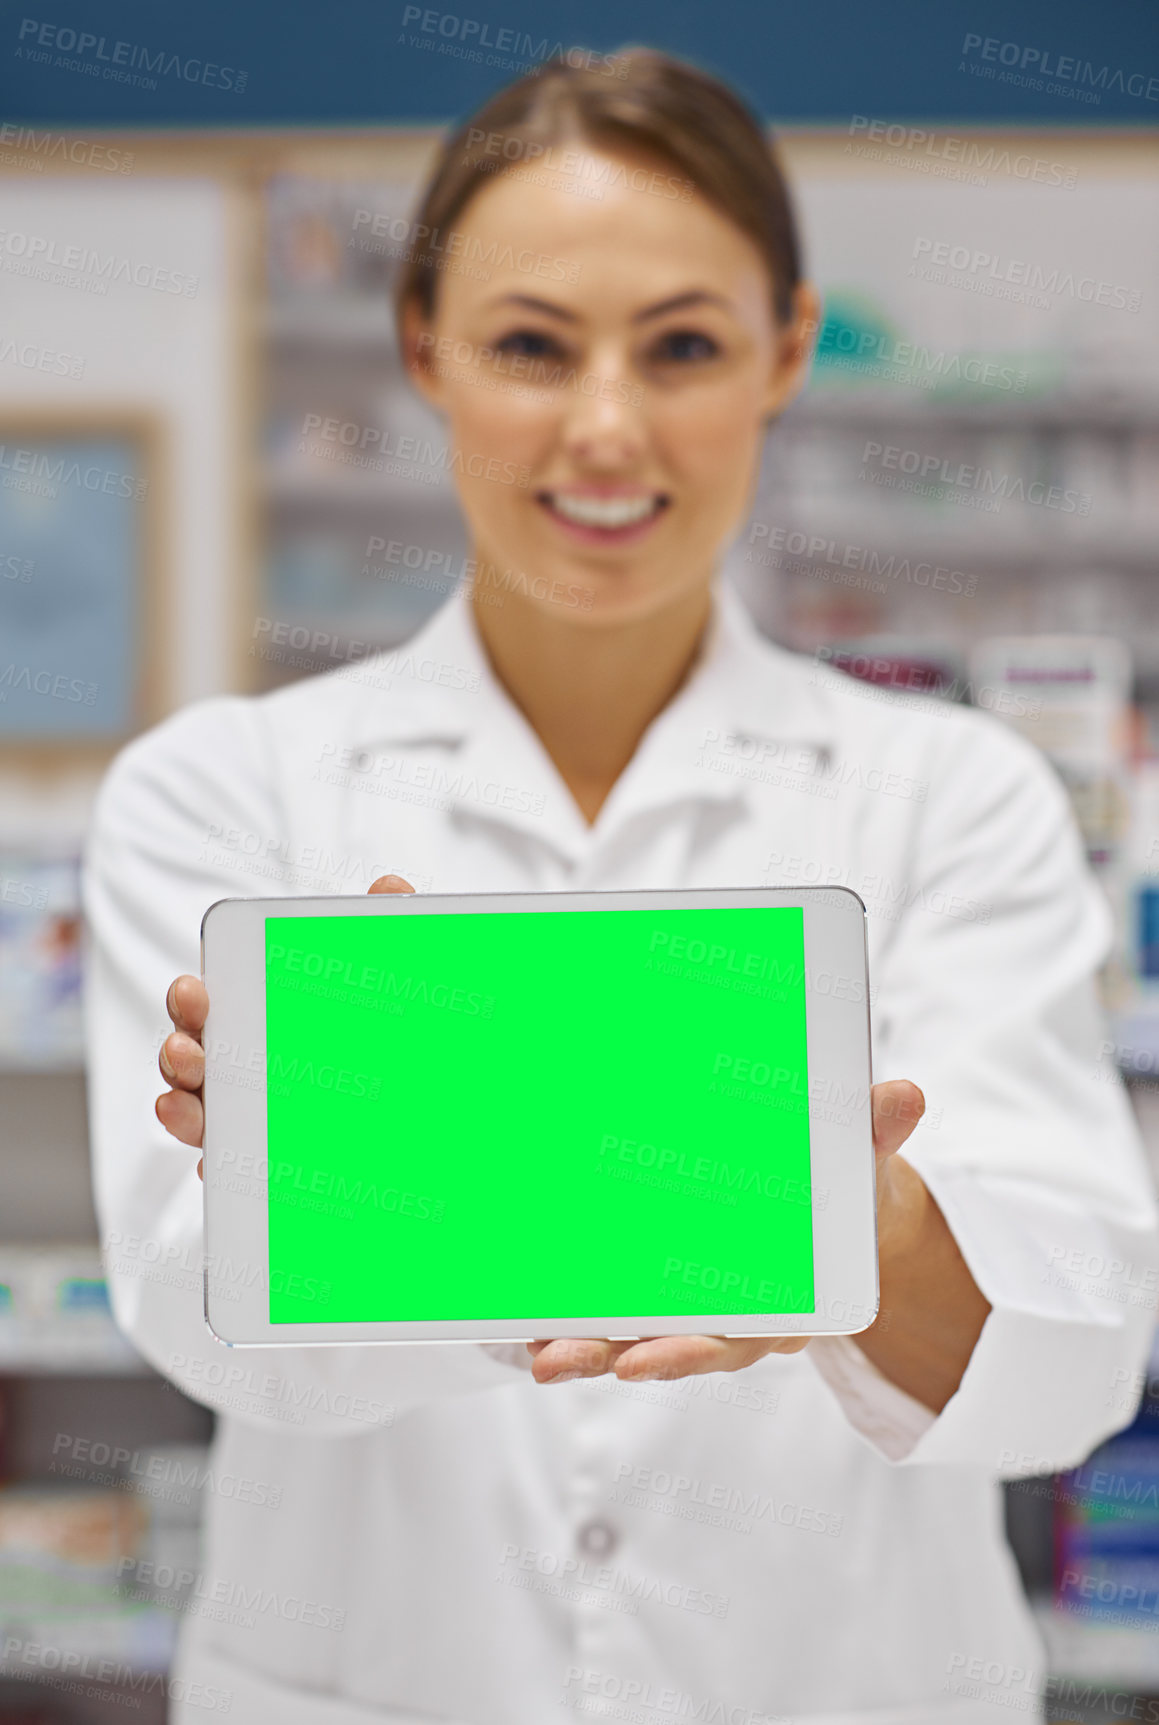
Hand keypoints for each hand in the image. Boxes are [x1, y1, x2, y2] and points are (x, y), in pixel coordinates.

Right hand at [156, 875, 417, 1178]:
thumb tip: (389, 886)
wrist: (431, 1084)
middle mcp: (245, 1061)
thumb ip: (387, 926)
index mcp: (259, 1009)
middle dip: (180, 1054)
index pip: (210, 1003)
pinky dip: (222, 1166)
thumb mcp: (389, 967)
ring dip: (185, 1112)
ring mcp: (253, 1111)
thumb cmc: (386, 1017)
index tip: (194, 991)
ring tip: (186, 1108)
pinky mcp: (270, 1157)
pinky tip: (219, 1166)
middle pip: (192, 1059)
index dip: (192, 999)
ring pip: (203, 1115)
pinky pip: (236, 1166)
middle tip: (189, 1051)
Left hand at [527, 1079, 925, 1385]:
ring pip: (641, 1338)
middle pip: (678, 1348)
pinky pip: (622, 1313)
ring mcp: (700, 1308)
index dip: (693, 1350)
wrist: (844, 1208)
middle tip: (567, 1361)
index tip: (645, 1360)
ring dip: (589, 1347)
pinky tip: (534, 1319)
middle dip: (622, 1356)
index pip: (740, 1336)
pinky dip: (582, 1317)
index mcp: (792, 1301)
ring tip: (540, 1354)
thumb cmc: (849, 1190)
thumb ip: (877, 1134)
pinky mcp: (666, 1291)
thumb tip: (906, 1097)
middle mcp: (740, 1318)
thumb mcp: (867, 1163)